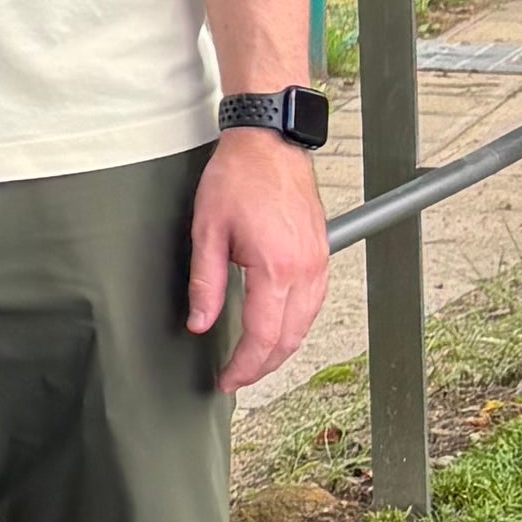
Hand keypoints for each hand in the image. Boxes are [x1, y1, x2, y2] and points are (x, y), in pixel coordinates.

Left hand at [189, 125, 329, 390]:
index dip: (243, 366)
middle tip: (235, 377)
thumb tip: (200, 322)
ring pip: (305, 326)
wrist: (269, 142)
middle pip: (289, 340)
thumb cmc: (239, 176)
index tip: (226, 379)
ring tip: (252, 360)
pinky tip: (275, 329)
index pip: (263, 337)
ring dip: (280, 349)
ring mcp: (318, 263)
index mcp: (276, 268)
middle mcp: (305, 270)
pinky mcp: (321, 255)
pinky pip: (312, 305)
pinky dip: (294, 326)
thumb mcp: (207, 231)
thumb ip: (206, 283)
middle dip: (262, 367)